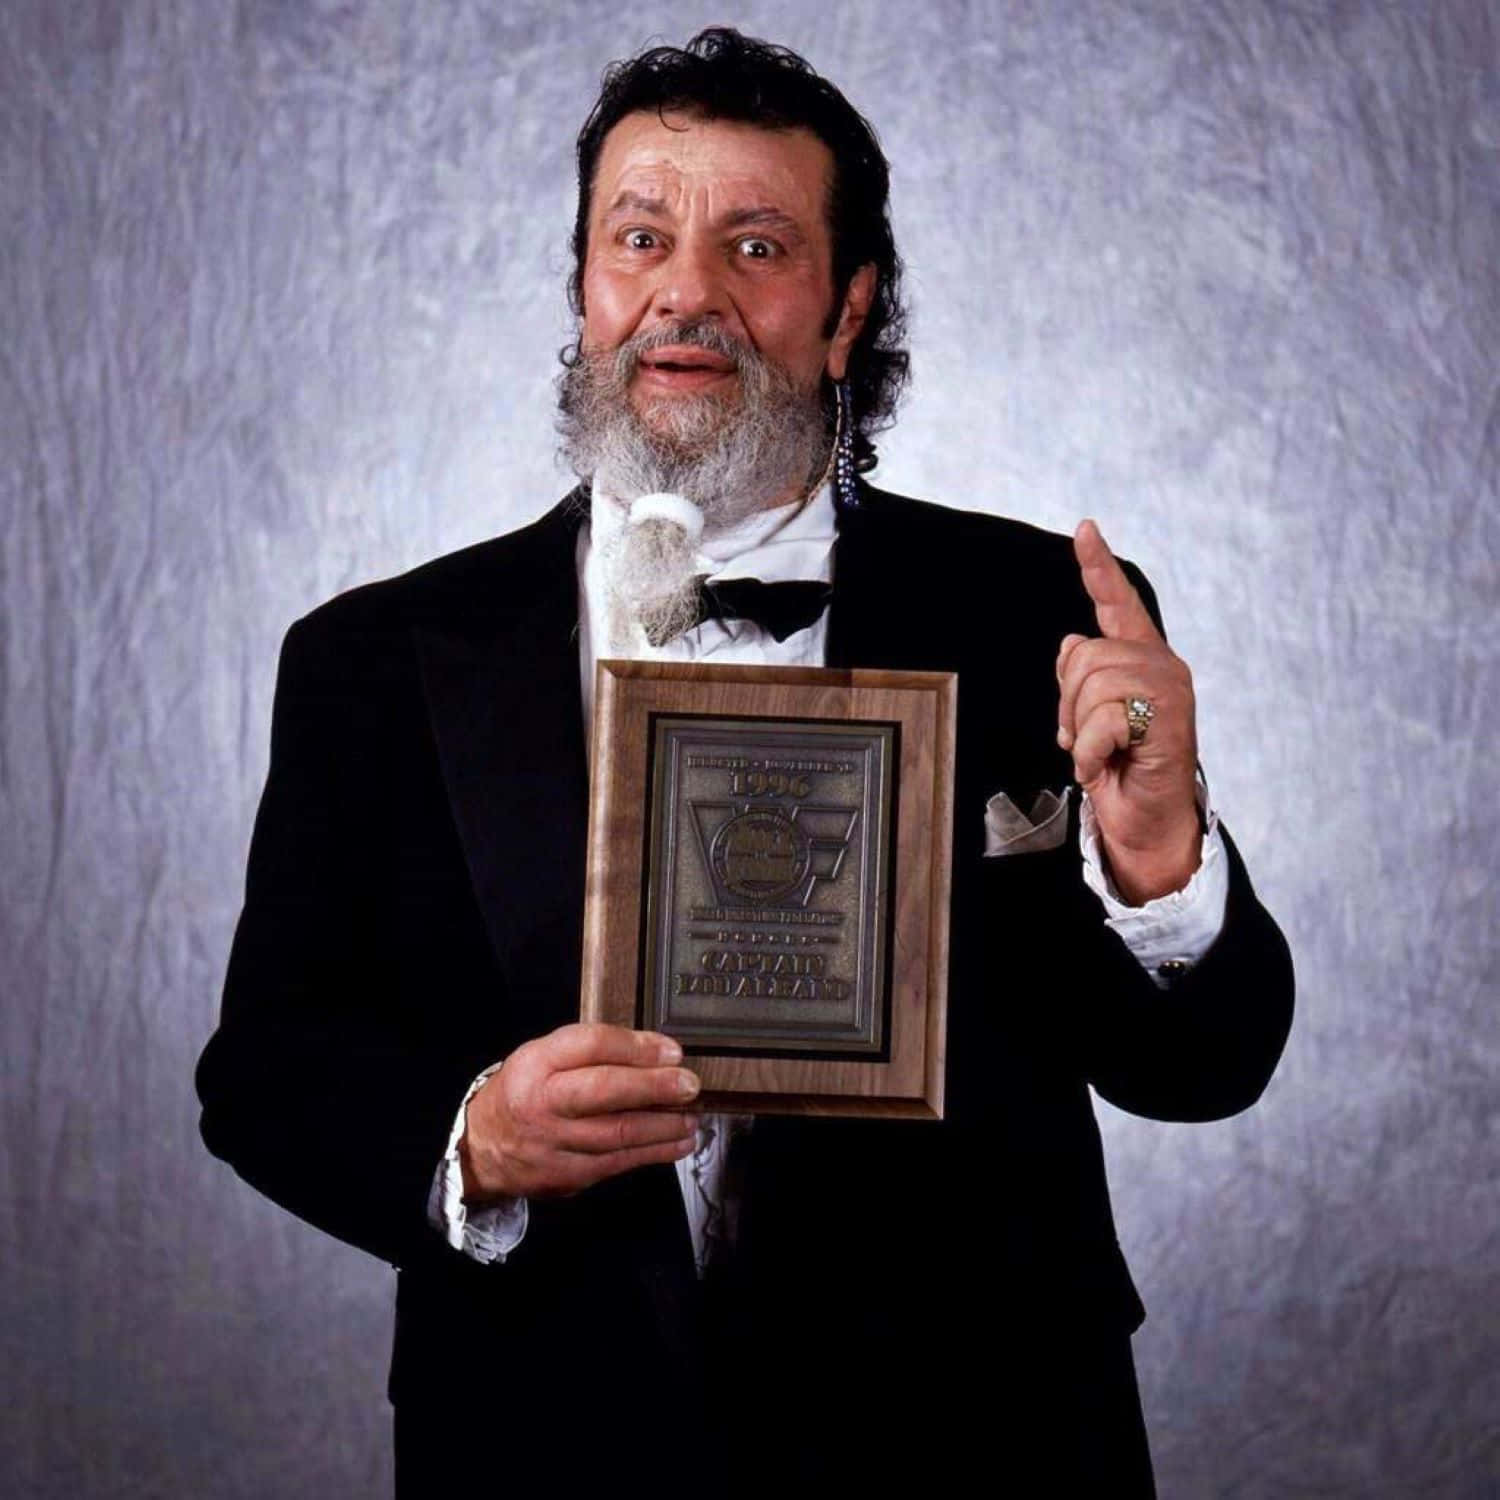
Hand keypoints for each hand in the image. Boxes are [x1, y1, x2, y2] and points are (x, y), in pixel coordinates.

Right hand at [460, 1023, 699, 1201]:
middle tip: (689, 1085)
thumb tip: (655, 1051)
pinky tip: (678, 1143)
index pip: (590, 1045)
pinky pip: (618, 1162)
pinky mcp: (568, 1175)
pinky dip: (654, 1152)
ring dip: (664, 1125)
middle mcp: (543, 1102)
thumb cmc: (525, 1093)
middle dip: (654, 1087)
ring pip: (617, 1133)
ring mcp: (555, 1143)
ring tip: (692, 1116)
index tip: (672, 1051)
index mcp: (536, 1063)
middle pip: (604, 1090)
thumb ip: (592, 1050)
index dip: (636, 1047)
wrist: (481, 1148)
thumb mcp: (544, 1057)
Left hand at [1057, 519, 1200, 903]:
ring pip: (1091, 687)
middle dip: (1068, 704)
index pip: (1117, 603)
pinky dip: (1090, 752)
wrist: (1146, 820)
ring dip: (1079, 731)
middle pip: (1084, 656)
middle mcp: (1162, 665)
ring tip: (1098, 752)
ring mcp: (1170, 692)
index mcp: (1142, 658)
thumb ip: (1084, 677)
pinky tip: (1103, 765)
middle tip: (1084, 737)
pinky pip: (1103, 722)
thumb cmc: (1120, 769)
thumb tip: (1072, 641)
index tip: (1084, 528)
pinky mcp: (1169, 722)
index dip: (1098, 567)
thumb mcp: (1088, 717)